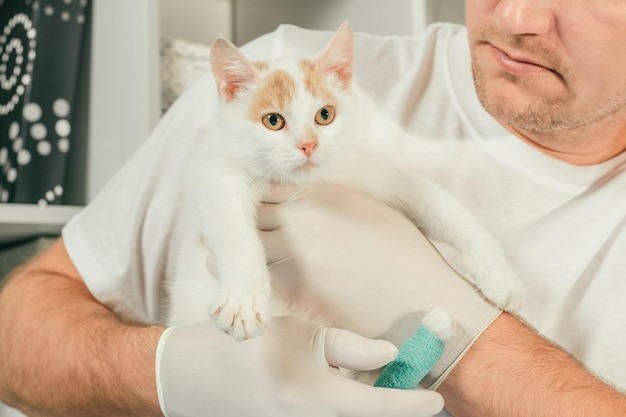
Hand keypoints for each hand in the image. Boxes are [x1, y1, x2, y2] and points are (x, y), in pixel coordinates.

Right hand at [156, 317, 443, 416]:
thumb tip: (390, 352)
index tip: (436, 399)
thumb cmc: (249, 347)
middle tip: (413, 391)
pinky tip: (351, 390)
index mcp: (312, 396)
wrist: (200, 379)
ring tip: (379, 383)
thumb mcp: (299, 335)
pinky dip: (351, 408)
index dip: (411, 405)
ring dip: (372, 406)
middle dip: (395, 408)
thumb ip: (347, 347)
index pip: (376, 406)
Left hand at [258, 182, 499, 387]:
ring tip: (238, 253)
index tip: (255, 205)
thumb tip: (303, 197)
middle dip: (244, 219)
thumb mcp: (369, 210)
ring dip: (243, 248)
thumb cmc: (405, 255)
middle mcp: (304, 219)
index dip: (258, 196)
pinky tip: (250, 278)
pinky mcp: (295, 291)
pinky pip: (258, 277)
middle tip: (235, 229)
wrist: (421, 302)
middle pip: (252, 212)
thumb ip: (329, 198)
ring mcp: (296, 255)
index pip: (268, 185)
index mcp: (323, 194)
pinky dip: (252, 276)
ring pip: (248, 245)